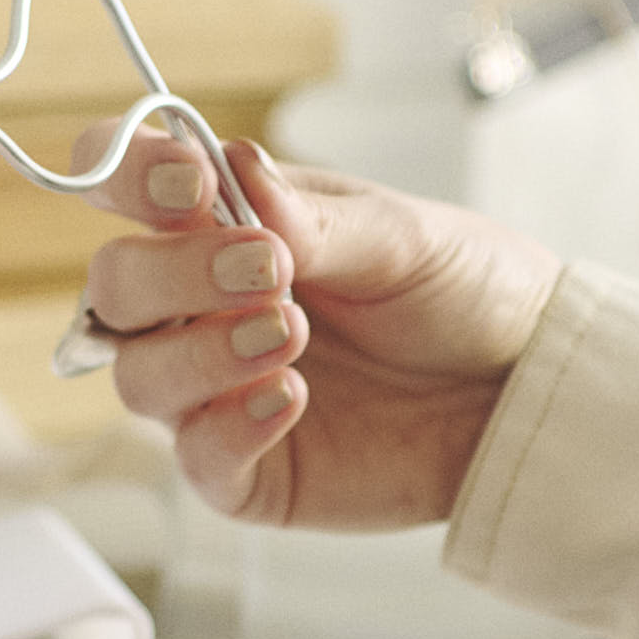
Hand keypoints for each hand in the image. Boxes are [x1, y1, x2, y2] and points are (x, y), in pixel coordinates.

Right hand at [75, 131, 561, 532]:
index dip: (126, 173)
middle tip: (265, 268)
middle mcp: (198, 305)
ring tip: (289, 334)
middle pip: (114, 285)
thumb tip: (233, 169)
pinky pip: (196, 458)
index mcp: (222, 222)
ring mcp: (213, 389)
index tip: (189, 182)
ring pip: (137, 375)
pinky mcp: (244, 469)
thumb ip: (311, 216)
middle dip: (172, 271)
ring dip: (201, 351)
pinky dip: (230, 426)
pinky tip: (288, 399)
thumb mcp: (401, 235)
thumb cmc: (460, 291)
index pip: (121, 181)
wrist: (524, 385)